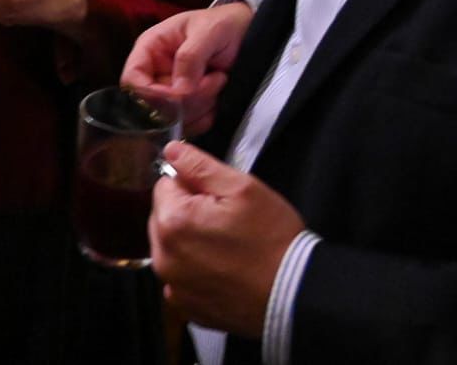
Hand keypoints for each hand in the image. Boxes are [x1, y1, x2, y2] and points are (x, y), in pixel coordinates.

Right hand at [122, 1, 253, 135]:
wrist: (245, 35)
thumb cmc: (221, 25)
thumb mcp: (208, 32)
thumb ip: (191, 57)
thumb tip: (179, 92)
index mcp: (150, 49)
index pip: (132, 80)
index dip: (150, 94)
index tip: (179, 95)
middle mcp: (154, 74)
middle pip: (152, 105)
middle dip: (186, 100)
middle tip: (215, 80)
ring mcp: (169, 92)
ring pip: (170, 119)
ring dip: (200, 107)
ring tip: (219, 80)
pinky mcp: (184, 108)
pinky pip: (187, 126)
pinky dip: (205, 118)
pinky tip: (219, 99)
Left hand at [150, 141, 304, 337]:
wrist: (293, 293)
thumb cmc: (272, 239)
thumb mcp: (243, 188)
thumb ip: (200, 166)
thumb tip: (172, 151)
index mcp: (173, 221)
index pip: (165, 185)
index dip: (192, 185)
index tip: (218, 198)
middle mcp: (164, 256)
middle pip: (163, 217)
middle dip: (187, 213)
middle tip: (225, 221)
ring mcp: (173, 285)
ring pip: (170, 247)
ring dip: (189, 241)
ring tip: (226, 246)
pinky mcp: (185, 305)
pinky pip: (179, 275)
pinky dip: (194, 269)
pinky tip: (222, 269)